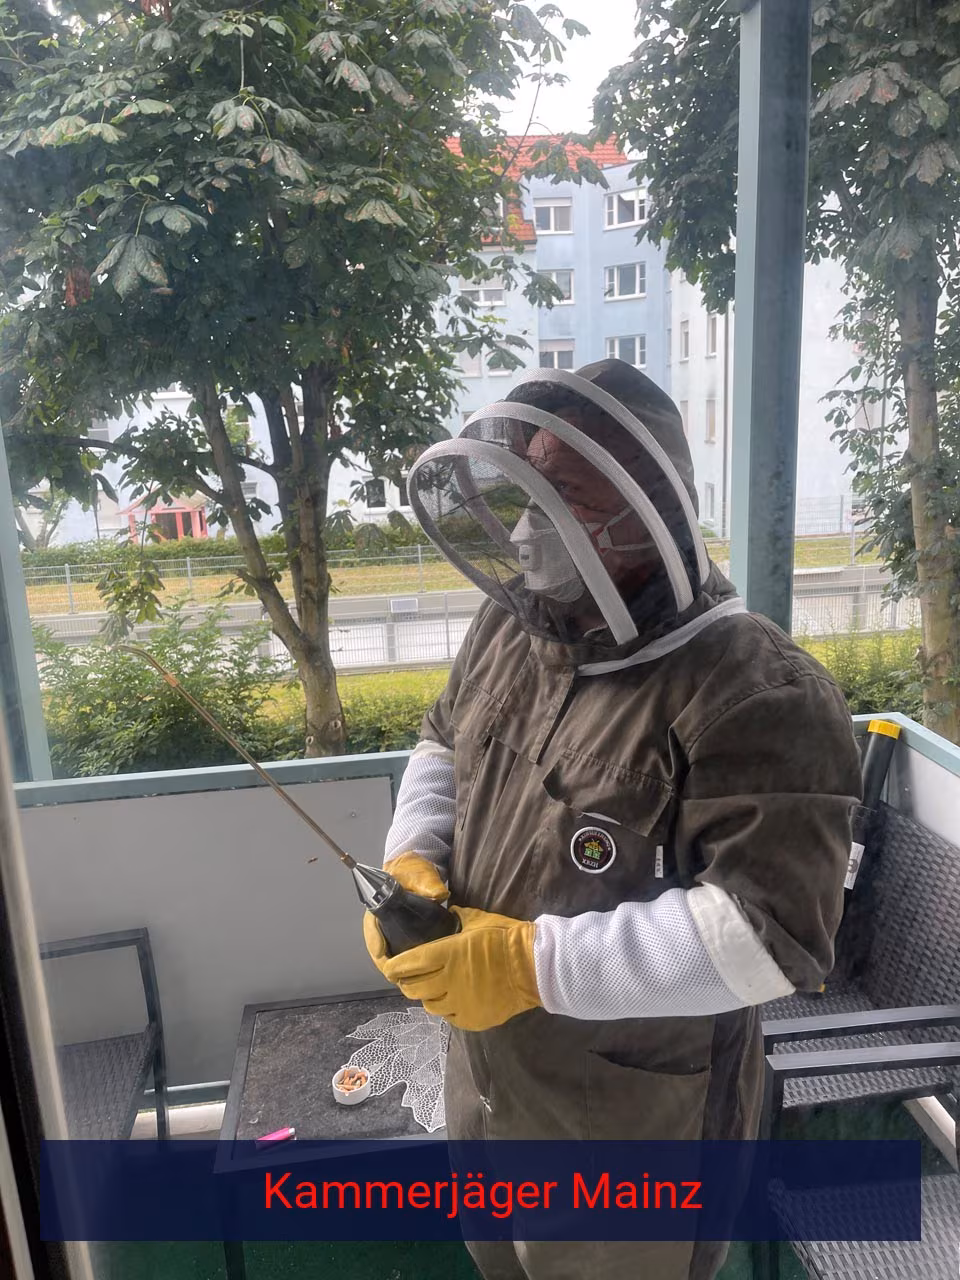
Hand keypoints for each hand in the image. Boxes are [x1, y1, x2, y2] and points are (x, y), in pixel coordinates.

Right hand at [362, 853, 448, 976]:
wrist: (418, 870)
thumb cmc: (415, 870)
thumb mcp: (421, 873)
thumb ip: (429, 882)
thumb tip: (439, 895)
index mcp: (379, 902)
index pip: (371, 925)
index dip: (374, 941)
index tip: (381, 954)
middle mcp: (381, 917)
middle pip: (376, 943)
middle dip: (385, 961)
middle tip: (397, 975)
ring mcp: (389, 926)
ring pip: (386, 949)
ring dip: (393, 963)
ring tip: (405, 977)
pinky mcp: (400, 932)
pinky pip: (396, 949)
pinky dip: (402, 961)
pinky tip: (414, 969)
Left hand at [380, 905, 539, 1031]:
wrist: (533, 966)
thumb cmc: (505, 937)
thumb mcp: (476, 919)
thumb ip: (455, 919)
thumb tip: (447, 914)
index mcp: (445, 954)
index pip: (405, 965)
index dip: (393, 966)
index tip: (391, 963)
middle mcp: (447, 982)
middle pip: (411, 988)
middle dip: (407, 981)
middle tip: (411, 974)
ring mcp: (458, 1004)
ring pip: (428, 1004)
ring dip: (427, 994)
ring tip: (435, 986)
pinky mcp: (470, 1019)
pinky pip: (448, 1016)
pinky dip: (447, 1007)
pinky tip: (454, 998)